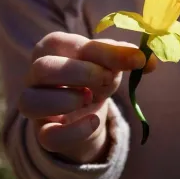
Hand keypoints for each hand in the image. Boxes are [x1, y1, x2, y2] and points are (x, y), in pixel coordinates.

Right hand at [18, 32, 156, 162]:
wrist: (85, 112)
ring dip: (67, 100)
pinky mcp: (43, 133)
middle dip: (81, 73)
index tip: (136, 59)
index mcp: (52, 48)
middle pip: (42, 68)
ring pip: (30, 102)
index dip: (102, 51)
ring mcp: (35, 105)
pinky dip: (74, 131)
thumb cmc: (94, 78)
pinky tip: (93, 121)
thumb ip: (126, 57)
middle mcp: (35, 75)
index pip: (63, 42)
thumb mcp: (110, 63)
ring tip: (90, 99)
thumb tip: (149, 60)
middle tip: (107, 79)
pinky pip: (48, 137)